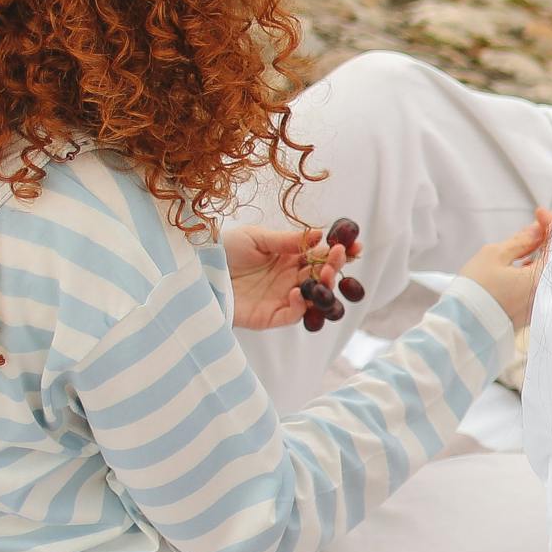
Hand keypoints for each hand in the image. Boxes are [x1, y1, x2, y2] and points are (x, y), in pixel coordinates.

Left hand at [225, 223, 347, 329]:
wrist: (197, 273)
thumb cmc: (223, 251)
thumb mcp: (256, 238)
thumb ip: (287, 240)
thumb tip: (319, 235)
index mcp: (290, 258)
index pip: (322, 256)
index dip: (340, 252)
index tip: (354, 245)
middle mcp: (290, 279)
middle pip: (324, 276)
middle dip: (336, 266)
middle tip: (338, 256)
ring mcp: (282, 298)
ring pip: (316, 297)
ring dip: (326, 287)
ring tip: (325, 273)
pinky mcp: (270, 316)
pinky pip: (294, 315)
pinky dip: (301, 305)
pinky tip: (297, 291)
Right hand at [456, 210, 551, 327]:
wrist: (463, 328)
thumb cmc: (476, 290)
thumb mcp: (494, 256)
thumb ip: (521, 241)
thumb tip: (537, 229)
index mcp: (543, 279)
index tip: (539, 212)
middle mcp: (549, 294)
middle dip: (549, 239)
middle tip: (535, 226)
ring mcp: (541, 305)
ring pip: (550, 272)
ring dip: (542, 254)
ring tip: (525, 244)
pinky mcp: (532, 312)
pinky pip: (542, 285)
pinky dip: (537, 270)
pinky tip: (525, 262)